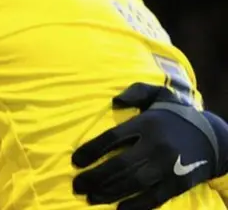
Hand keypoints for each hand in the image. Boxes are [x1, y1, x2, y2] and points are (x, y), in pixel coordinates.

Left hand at [72, 83, 227, 209]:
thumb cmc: (175, 115)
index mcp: (147, 123)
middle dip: (95, 177)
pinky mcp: (178, 184)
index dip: (91, 150)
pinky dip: (135, 205)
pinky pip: (153, 198)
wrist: (214, 137)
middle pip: (120, 164)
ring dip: (108, 192)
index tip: (75, 161)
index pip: (112, 137)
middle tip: (77, 186)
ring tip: (90, 197)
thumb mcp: (159, 94)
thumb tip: (114, 101)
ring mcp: (168, 166)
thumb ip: (136, 92)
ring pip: (133, 183)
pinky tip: (118, 209)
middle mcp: (156, 145)